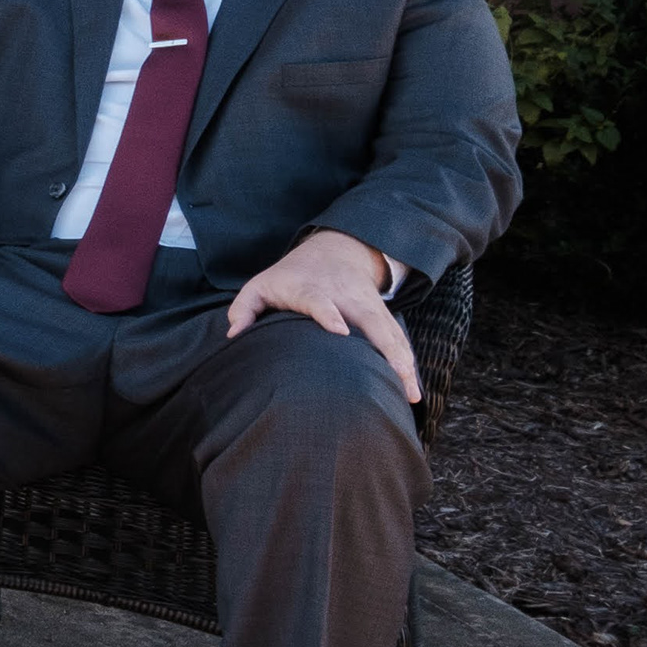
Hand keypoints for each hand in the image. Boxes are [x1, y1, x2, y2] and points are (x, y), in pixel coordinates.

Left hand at [227, 230, 419, 404]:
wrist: (333, 252)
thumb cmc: (290, 277)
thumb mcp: (261, 284)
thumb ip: (244, 308)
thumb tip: (233, 335)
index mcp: (312, 290)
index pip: (320, 302)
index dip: (329, 315)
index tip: (340, 332)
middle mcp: (346, 298)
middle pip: (370, 321)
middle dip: (385, 347)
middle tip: (396, 375)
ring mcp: (368, 306)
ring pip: (391, 334)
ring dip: (404, 363)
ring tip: (412, 394)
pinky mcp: (383, 315)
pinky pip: (398, 340)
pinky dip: (408, 363)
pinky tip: (413, 389)